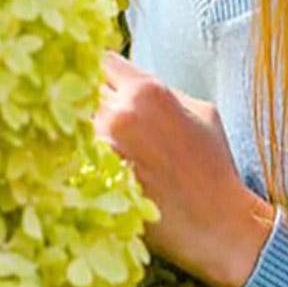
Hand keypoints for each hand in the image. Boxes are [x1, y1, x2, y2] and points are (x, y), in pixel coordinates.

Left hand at [93, 52, 276, 286]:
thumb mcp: (202, 113)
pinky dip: (77, 155)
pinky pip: (71, 153)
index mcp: (148, 90)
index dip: (105, 75)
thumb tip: (130, 83)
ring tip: (102, 144)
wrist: (216, 224)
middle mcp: (120, 111)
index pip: (104, 62)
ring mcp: (102, 145)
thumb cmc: (214, 167)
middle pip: (83, 90)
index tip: (107, 88)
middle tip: (103, 118)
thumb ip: (163, 90)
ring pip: (73, 121)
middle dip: (91, 100)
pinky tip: (91, 165)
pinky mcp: (91, 176)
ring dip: (82, 128)